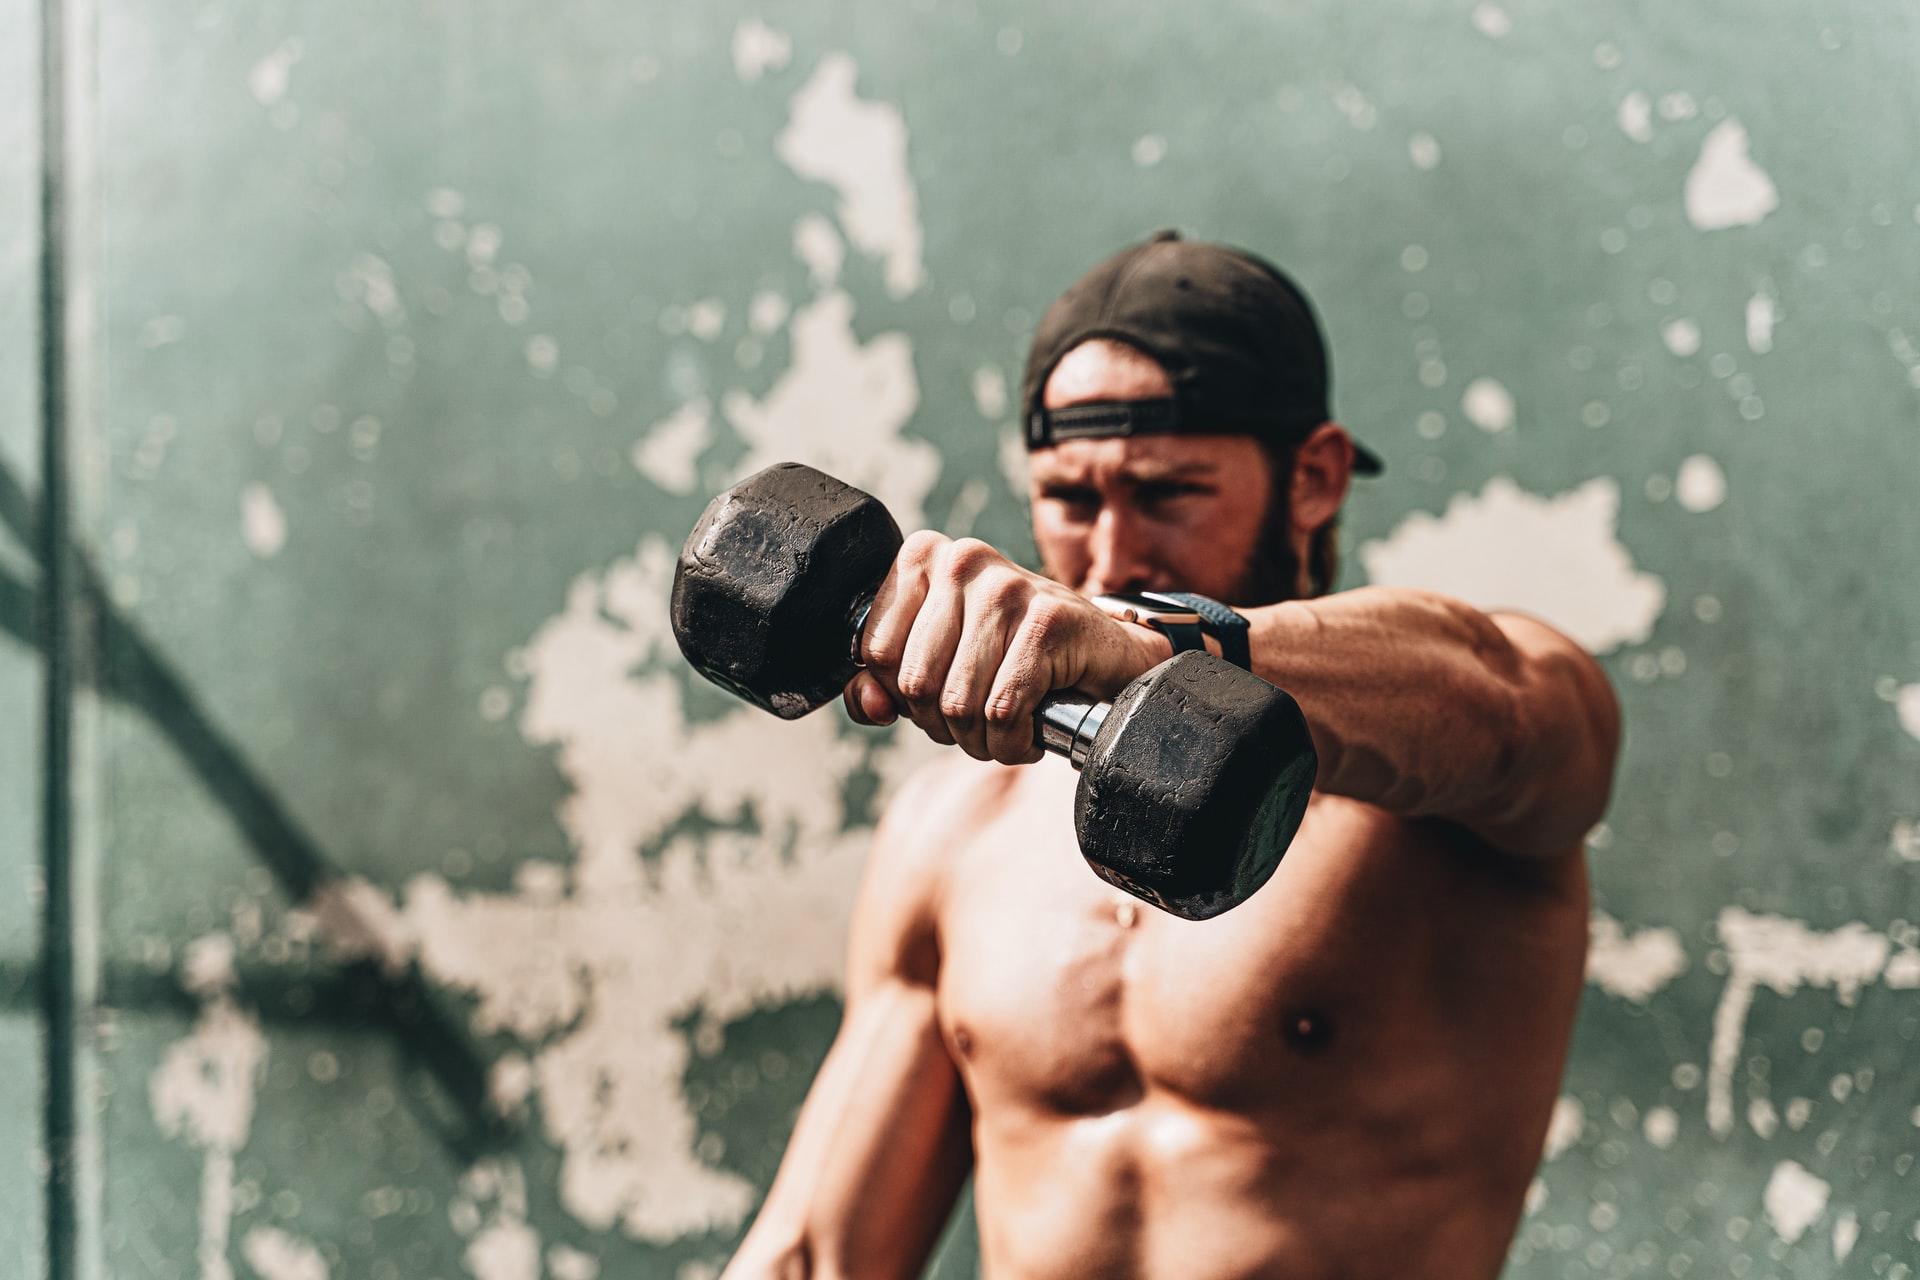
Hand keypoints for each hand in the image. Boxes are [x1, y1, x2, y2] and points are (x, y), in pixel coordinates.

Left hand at [844, 533, 1172, 763]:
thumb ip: (883, 683)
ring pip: (957, 703)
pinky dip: (1013, 742)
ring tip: (1006, 729)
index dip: (902, 697)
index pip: (875, 651)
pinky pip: (1002, 711)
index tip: (941, 699)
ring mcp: (1007, 587)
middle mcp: (962, 561)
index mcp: (924, 558)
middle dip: (944, 725)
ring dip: (981, 740)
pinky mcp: (1047, 622)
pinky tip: (1029, 734)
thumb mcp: (940, 663)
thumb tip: (867, 706)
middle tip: (979, 722)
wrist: (1107, 656)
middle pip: (914, 682)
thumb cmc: (1015, 658)